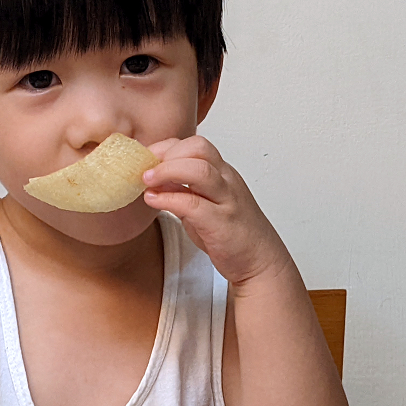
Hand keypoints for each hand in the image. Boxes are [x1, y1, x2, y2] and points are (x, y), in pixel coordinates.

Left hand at [142, 136, 289, 286]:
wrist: (260, 260)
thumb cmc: (231, 233)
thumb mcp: (203, 205)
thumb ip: (182, 190)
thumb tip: (154, 181)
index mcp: (222, 173)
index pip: (195, 145)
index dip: (167, 147)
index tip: (146, 159)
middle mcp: (226, 181)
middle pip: (199, 148)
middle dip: (167, 153)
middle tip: (145, 169)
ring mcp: (226, 201)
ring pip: (200, 171)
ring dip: (167, 171)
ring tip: (146, 181)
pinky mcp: (221, 223)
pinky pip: (194, 204)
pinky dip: (169, 199)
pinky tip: (153, 200)